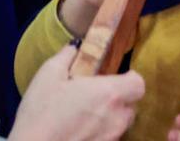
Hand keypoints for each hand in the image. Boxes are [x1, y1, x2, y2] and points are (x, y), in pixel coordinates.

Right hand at [9, 45, 144, 140]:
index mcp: (109, 93)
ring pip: (120, 123)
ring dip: (109, 116)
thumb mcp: (49, 74)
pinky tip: (80, 128)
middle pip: (130, 105)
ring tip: (85, 113)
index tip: (116, 75)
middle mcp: (117, 118)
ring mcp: (111, 138)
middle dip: (118, 98)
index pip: (138, 84)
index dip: (130, 78)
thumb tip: (75, 47)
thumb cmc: (41, 112)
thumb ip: (67, 56)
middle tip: (96, 94)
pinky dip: (100, 131)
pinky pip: (109, 137)